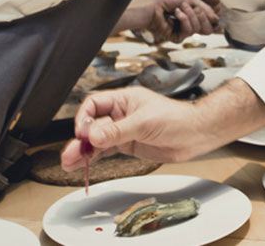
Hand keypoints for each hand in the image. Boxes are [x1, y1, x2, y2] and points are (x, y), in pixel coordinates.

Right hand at [60, 79, 264, 188]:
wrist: (196, 134)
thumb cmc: (176, 119)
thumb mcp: (144, 123)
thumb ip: (118, 131)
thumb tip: (94, 137)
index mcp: (124, 100)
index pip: (94, 105)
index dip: (85, 118)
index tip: (83, 133)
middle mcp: (121, 114)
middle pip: (93, 125)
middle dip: (80, 140)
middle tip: (69, 154)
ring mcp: (124, 130)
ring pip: (97, 140)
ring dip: (83, 151)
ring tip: (68, 163)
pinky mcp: (128, 145)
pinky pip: (106, 150)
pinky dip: (94, 157)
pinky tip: (83, 164)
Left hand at [146, 0, 217, 41]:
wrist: (153, 4)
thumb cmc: (168, 0)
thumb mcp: (191, 0)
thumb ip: (205, 9)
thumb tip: (217, 19)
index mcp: (194, 17)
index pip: (210, 23)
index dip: (213, 19)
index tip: (213, 14)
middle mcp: (190, 26)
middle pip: (208, 29)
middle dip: (203, 16)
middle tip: (194, 7)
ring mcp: (183, 32)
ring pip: (198, 29)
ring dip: (191, 15)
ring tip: (181, 7)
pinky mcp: (176, 37)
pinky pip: (188, 31)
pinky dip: (184, 20)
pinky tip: (177, 13)